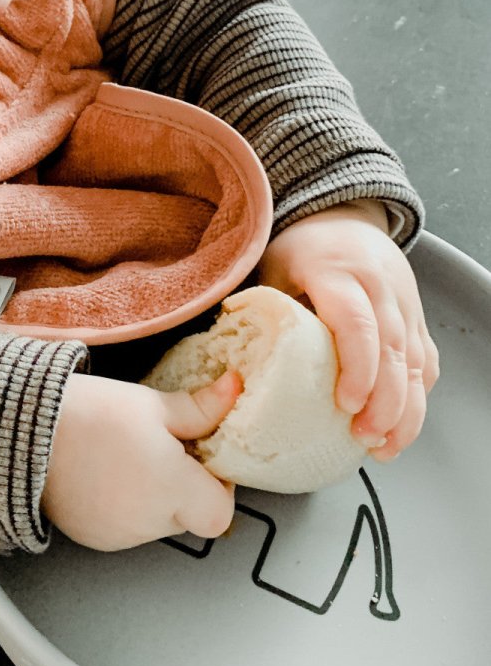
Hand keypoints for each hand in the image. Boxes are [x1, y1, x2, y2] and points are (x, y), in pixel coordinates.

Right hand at [41, 370, 239, 550]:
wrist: (25, 431)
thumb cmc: (88, 414)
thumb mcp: (151, 403)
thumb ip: (200, 408)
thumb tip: (234, 391)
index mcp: (172, 488)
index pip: (221, 512)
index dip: (219, 486)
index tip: (204, 458)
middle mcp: (148, 521)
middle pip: (189, 516)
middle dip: (184, 485)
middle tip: (163, 447)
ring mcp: (120, 535)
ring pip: (157, 521)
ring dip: (154, 496)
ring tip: (127, 456)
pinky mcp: (95, 537)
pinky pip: (126, 526)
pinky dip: (125, 505)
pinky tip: (106, 471)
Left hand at [257, 199, 438, 459]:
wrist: (343, 217)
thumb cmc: (300, 251)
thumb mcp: (273, 270)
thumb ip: (266, 314)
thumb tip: (238, 368)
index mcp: (337, 272)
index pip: (356, 324)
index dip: (357, 367)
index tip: (347, 404)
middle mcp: (379, 287)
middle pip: (394, 350)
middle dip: (386, 402)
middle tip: (365, 439)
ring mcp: (404, 302)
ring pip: (417, 361)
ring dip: (406, 409)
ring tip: (384, 448)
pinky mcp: (417, 317)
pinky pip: (426, 360)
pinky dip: (418, 397)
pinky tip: (400, 426)